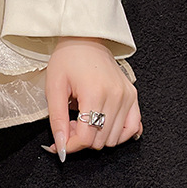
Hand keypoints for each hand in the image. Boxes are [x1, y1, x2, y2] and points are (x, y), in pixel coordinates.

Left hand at [43, 38, 142, 160]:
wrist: (85, 40)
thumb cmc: (68, 60)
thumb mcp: (54, 89)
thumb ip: (57, 121)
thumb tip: (61, 147)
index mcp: (95, 93)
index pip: (86, 138)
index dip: (70, 146)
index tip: (61, 142)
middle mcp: (116, 96)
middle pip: (99, 141)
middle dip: (81, 139)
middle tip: (71, 123)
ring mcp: (128, 97)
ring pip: (113, 139)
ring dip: (97, 137)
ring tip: (85, 120)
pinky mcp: (133, 97)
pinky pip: (132, 129)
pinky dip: (117, 134)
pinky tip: (104, 126)